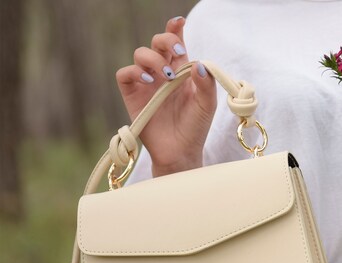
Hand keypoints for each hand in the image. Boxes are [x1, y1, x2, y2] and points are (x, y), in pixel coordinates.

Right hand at [115, 16, 216, 176]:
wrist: (181, 152)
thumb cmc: (195, 128)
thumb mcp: (207, 105)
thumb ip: (206, 83)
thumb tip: (199, 64)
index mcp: (181, 70)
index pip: (176, 43)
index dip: (174, 29)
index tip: (179, 22)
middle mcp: (162, 73)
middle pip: (157, 42)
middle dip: (165, 40)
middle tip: (178, 53)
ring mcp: (146, 83)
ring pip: (140, 54)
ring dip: (153, 59)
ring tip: (167, 77)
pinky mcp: (132, 95)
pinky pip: (125, 73)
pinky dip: (135, 72)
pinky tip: (149, 82)